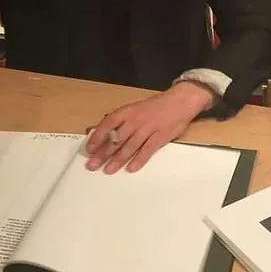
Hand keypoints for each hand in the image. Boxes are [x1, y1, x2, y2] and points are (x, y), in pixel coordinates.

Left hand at [84, 81, 215, 173]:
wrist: (180, 101)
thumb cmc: (156, 106)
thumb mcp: (137, 108)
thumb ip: (123, 120)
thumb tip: (106, 135)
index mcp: (128, 111)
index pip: (108, 123)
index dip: (98, 136)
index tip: (90, 148)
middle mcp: (136, 120)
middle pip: (116, 139)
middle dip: (103, 153)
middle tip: (93, 165)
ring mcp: (149, 128)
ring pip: (130, 146)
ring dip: (118, 159)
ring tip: (108, 170)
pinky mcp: (160, 136)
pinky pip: (147, 150)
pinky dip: (139, 160)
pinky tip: (131, 168)